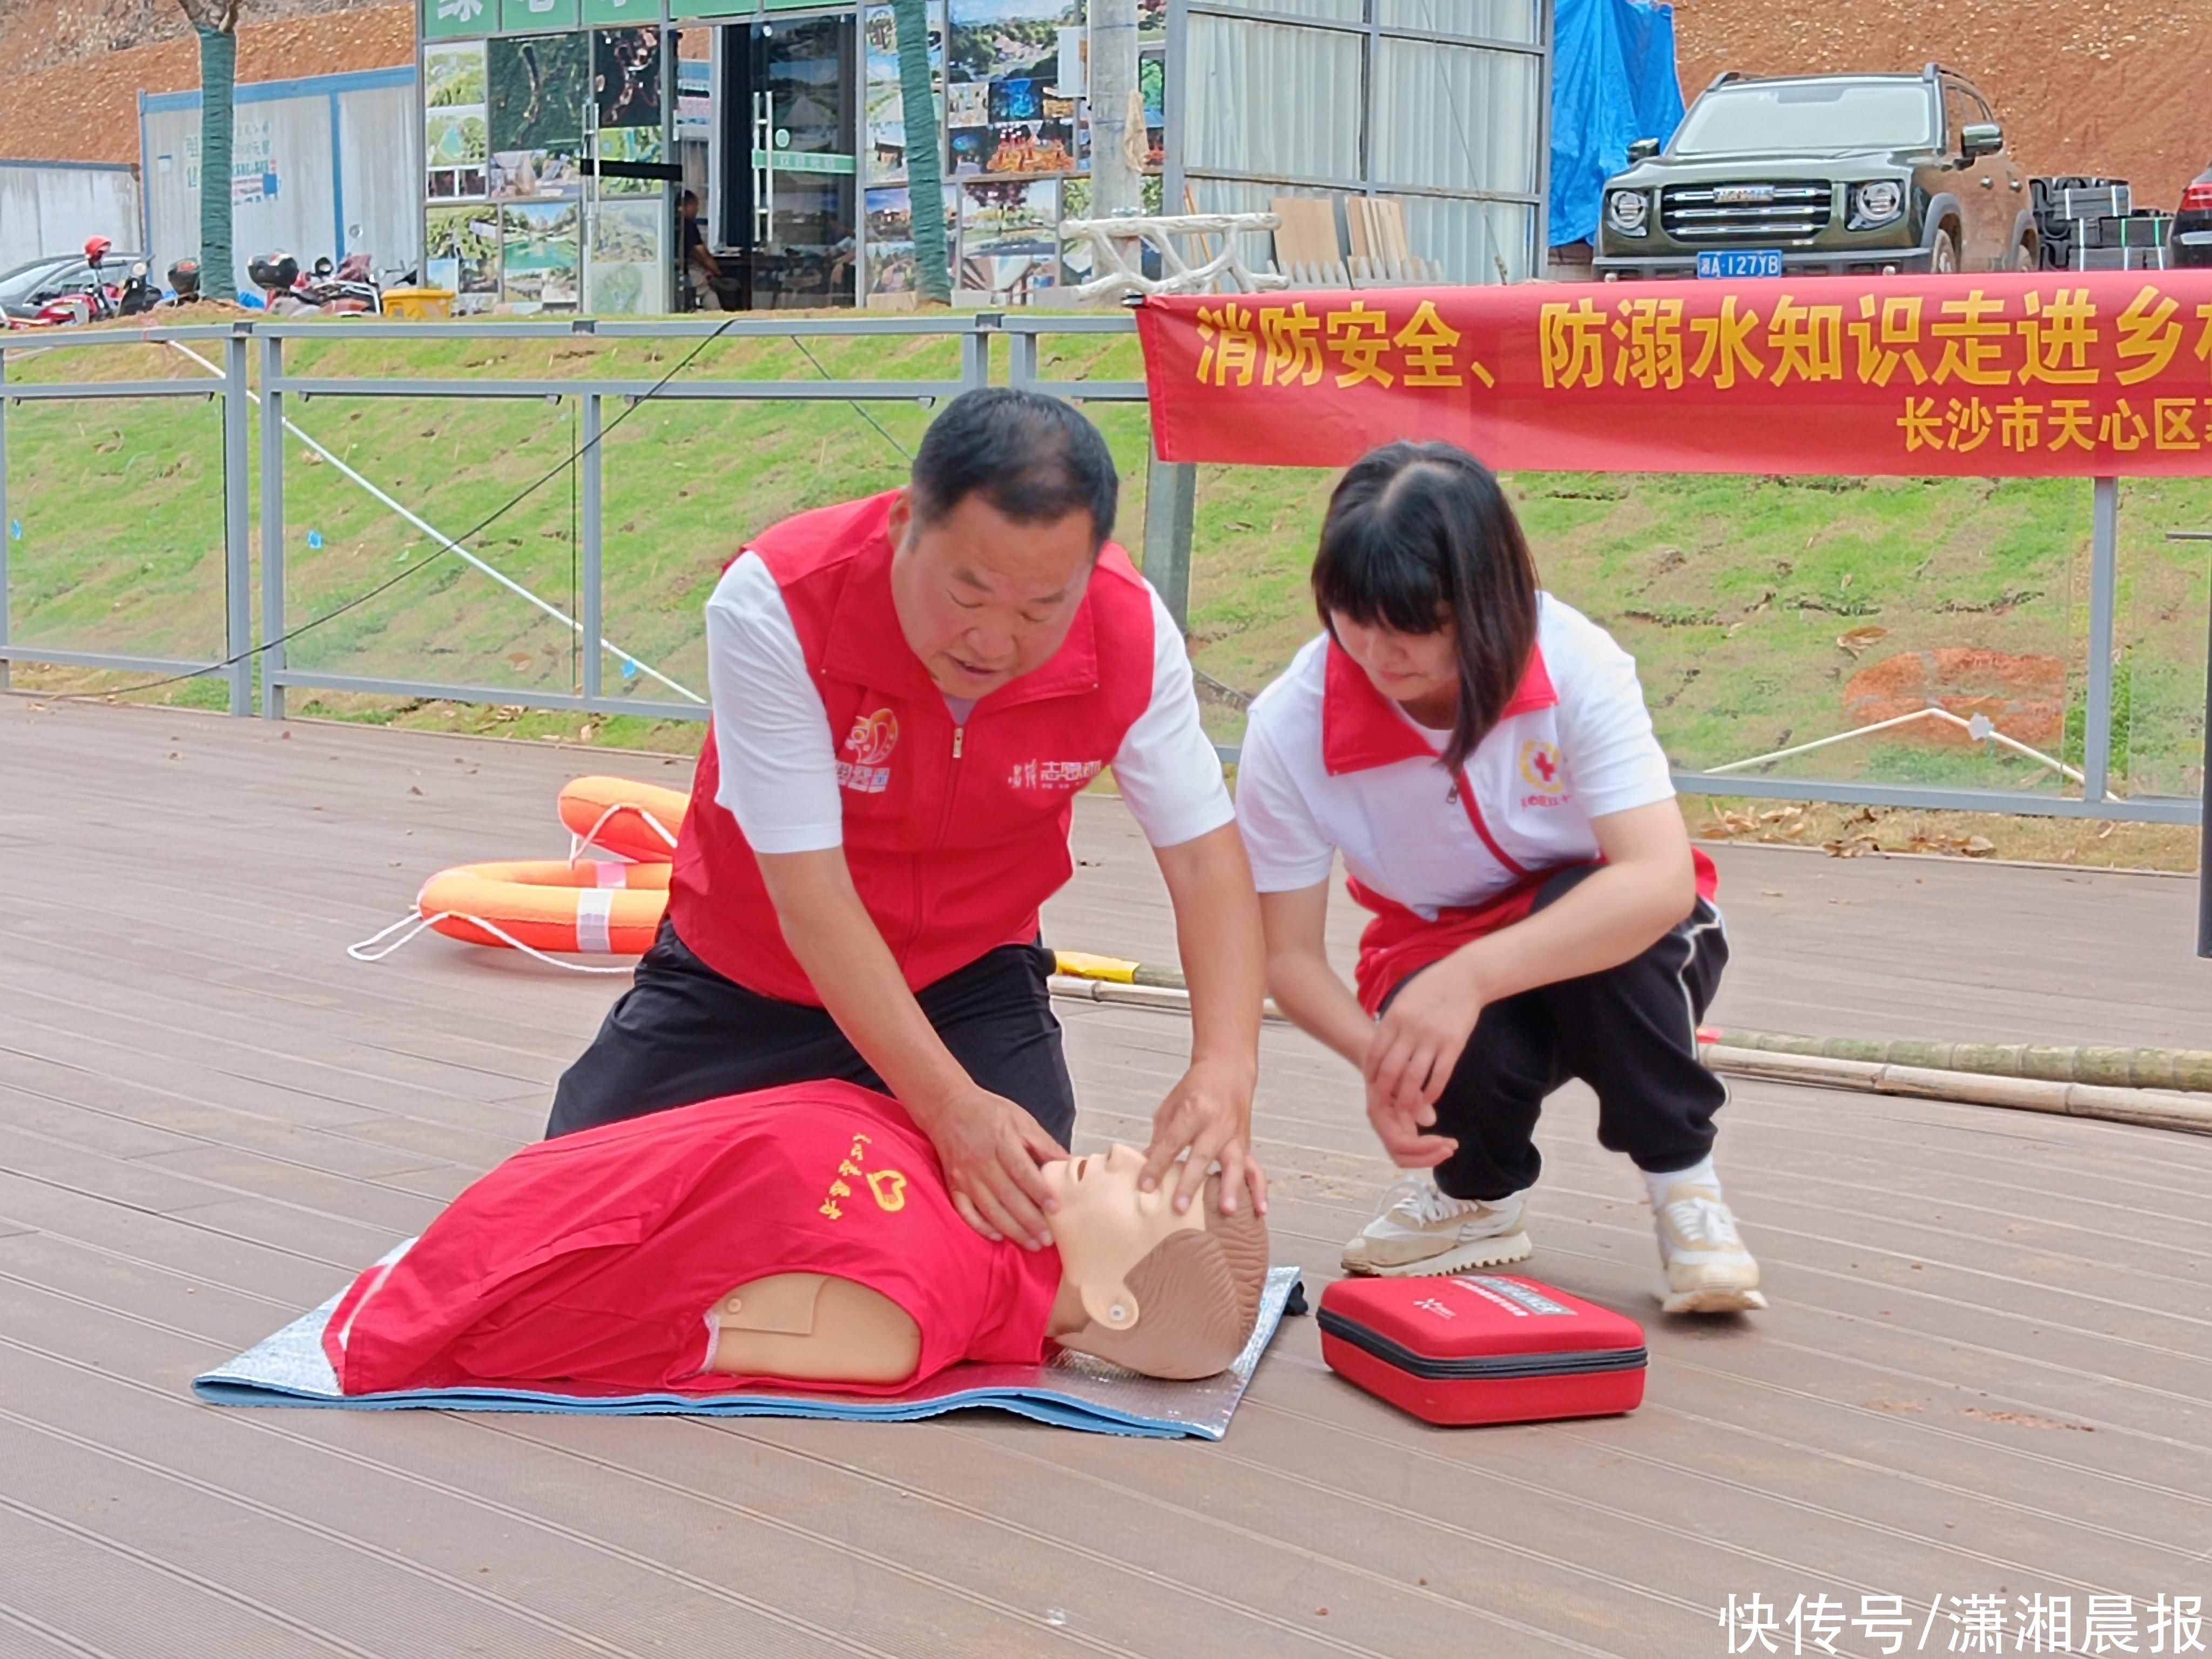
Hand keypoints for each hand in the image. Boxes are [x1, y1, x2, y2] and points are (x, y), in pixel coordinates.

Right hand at [914, 1087, 1065, 1249]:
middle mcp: (982, 1161)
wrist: (948, 1108)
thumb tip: (1068, 1163)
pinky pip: (965, 1211)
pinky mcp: (953, 1184)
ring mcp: (965, 1175)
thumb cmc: (988, 1113)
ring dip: (1011, 1229)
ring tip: (1031, 1243)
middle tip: (1047, 1239)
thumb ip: (1044, 1144)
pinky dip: (980, 1226)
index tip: (1055, 1208)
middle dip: (1029, 1221)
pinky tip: (997, 1235)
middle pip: (1008, 1196)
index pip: (1022, 1171)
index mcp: (1001, 1141)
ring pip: (989, 1208)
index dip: (1039, 1191)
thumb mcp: (1021, 1120)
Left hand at [1140, 1057, 1266, 1216]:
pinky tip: (1260, 1210)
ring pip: (1235, 1164)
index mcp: (1192, 1110)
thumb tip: (1147, 1166)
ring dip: (1231, 1188)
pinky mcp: (1246, 1144)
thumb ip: (1160, 1137)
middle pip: (1202, 1156)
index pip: (1172, 1142)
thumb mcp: (1170, 1106)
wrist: (1227, 1070)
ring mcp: (1234, 1135)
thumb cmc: (1195, 1089)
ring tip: (1228, 1212)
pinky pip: (1255, 1168)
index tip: (1145, 1186)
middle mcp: (1215, 1123)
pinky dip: (1259, 1189)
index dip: (1157, 1164)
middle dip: (1190, 1183)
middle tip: (1179, 1208)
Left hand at [1363, 955, 1480, 1164]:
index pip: (1376, 1052)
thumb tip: (1380, 1046)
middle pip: (1391, 1069)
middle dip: (1384, 1091)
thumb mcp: (1404, 999)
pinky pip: (1440, 1075)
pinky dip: (1432, 1092)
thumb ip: (1392, 1023)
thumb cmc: (1432, 987)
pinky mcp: (1453, 1045)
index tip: (1370, 1084)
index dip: (1371, 1072)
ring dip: (1407, 1098)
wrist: (1465, 977)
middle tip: (1383, 1104)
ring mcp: (1433, 1038)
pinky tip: (1428, 1100)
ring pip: (1414, 1077)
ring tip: (1404, 1109)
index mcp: (1395, 1017)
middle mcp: (1411, 1030)